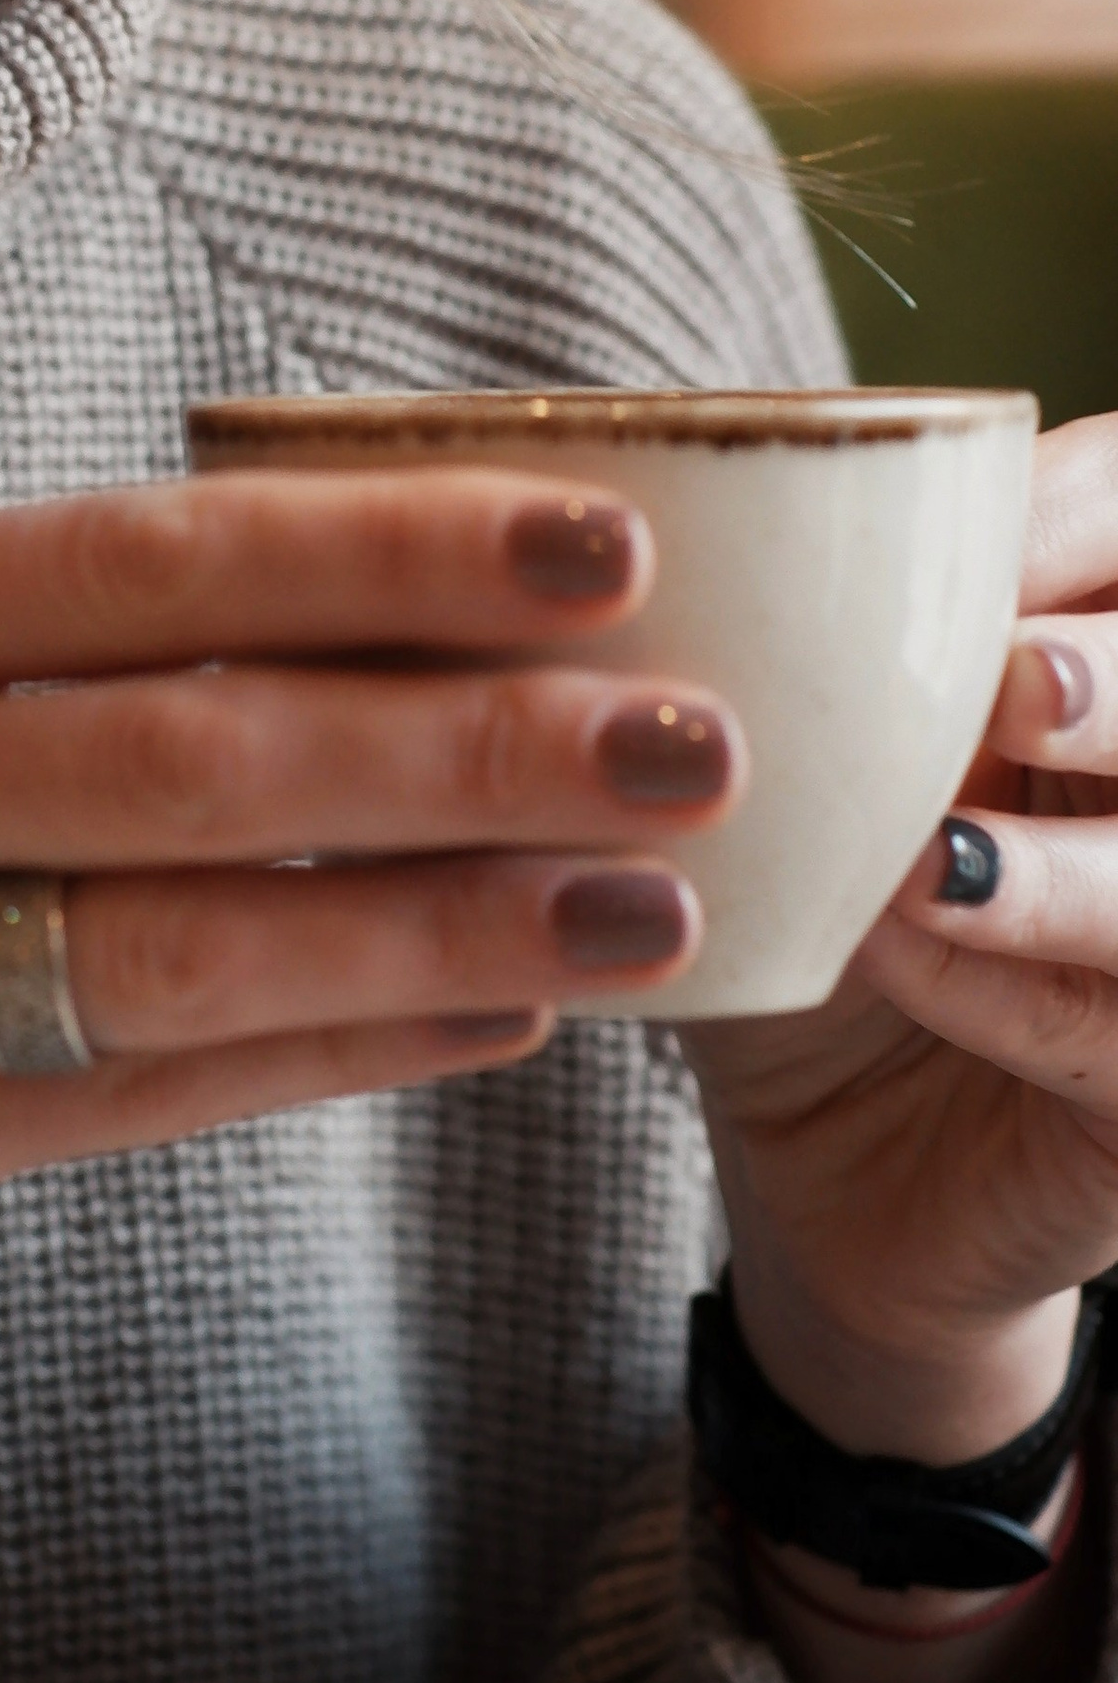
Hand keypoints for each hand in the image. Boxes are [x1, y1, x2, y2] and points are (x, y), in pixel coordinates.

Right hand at [0, 463, 732, 1682]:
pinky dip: (324, 1054)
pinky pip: (126, 1093)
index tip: (605, 537)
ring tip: (645, 905)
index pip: (129, 558)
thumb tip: (369, 644)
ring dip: (441, 922)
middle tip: (691, 731)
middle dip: (467, 735)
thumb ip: (25, 670)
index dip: (376, 549)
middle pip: (183, 743)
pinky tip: (482, 1021)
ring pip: (178, 936)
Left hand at [692, 409, 1117, 1465]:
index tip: (959, 550)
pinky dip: (1009, 987)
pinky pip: (1114, 1027)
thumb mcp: (762, 761)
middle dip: (1114, 678)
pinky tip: (898, 960)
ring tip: (927, 862)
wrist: (833, 1165)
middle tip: (1013, 684)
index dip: (1065, 517)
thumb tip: (614, 522)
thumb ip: (742, 647)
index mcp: (1077, 651)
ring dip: (1061, 865)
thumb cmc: (796, 913)